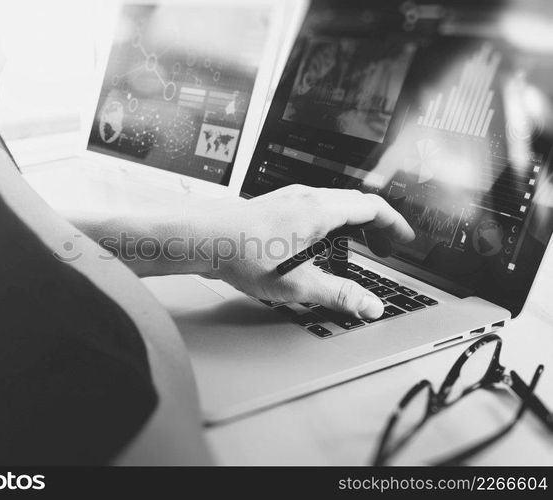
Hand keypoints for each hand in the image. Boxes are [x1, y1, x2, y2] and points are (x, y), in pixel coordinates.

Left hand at [194, 185, 414, 319]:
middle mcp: (307, 198)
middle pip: (355, 205)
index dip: (395, 225)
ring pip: (333, 207)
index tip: (405, 240)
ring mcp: (289, 200)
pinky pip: (313, 212)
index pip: (373, 208)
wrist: (203, 238)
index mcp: (320, 210)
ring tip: (354, 251)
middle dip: (376, 227)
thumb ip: (339, 295)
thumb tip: (370, 306)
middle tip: (385, 250)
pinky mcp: (274, 209)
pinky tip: (316, 249)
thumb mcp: (298, 284)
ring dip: (352, 227)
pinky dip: (329, 226)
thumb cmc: (243, 253)